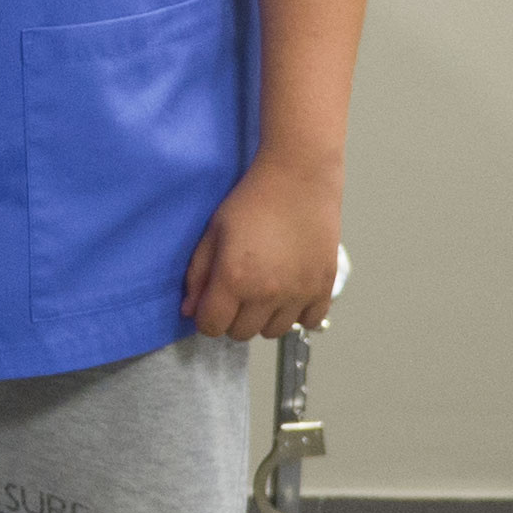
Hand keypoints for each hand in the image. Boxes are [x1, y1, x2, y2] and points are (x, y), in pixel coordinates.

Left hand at [184, 158, 340, 340]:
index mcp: (234, 279)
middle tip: (237, 292)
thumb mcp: (213, 233)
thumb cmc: (252, 200)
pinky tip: (289, 293)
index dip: (206, 316)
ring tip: (264, 291)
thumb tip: (189, 310)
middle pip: (241, 333)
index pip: (211, 327)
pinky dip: (297, 314)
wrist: (299, 178)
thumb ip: (197, 275)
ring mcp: (298, 293)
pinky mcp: (324, 287)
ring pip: (273, 332)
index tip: (211, 302)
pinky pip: (308, 322)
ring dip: (264, 318)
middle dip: (233, 317)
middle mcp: (267, 293)